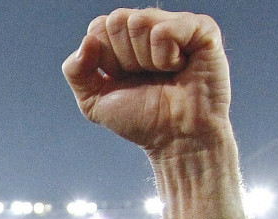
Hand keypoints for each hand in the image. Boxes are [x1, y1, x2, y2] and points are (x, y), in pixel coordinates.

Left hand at [62, 9, 230, 155]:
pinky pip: (164, 29)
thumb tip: (87, 41)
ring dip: (145, 59)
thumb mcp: (93, 101)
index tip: (123, 78)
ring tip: (164, 74)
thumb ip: (76, 71)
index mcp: (124, 37)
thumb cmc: (141, 119)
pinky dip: (166, 57)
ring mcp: (176, 24)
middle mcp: (150, 25)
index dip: (105, 59)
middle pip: (117, 20)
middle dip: (125, 58)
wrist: (176, 139)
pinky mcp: (201, 29)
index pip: (98, 27)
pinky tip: (180, 68)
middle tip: (146, 77)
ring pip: (139, 22)